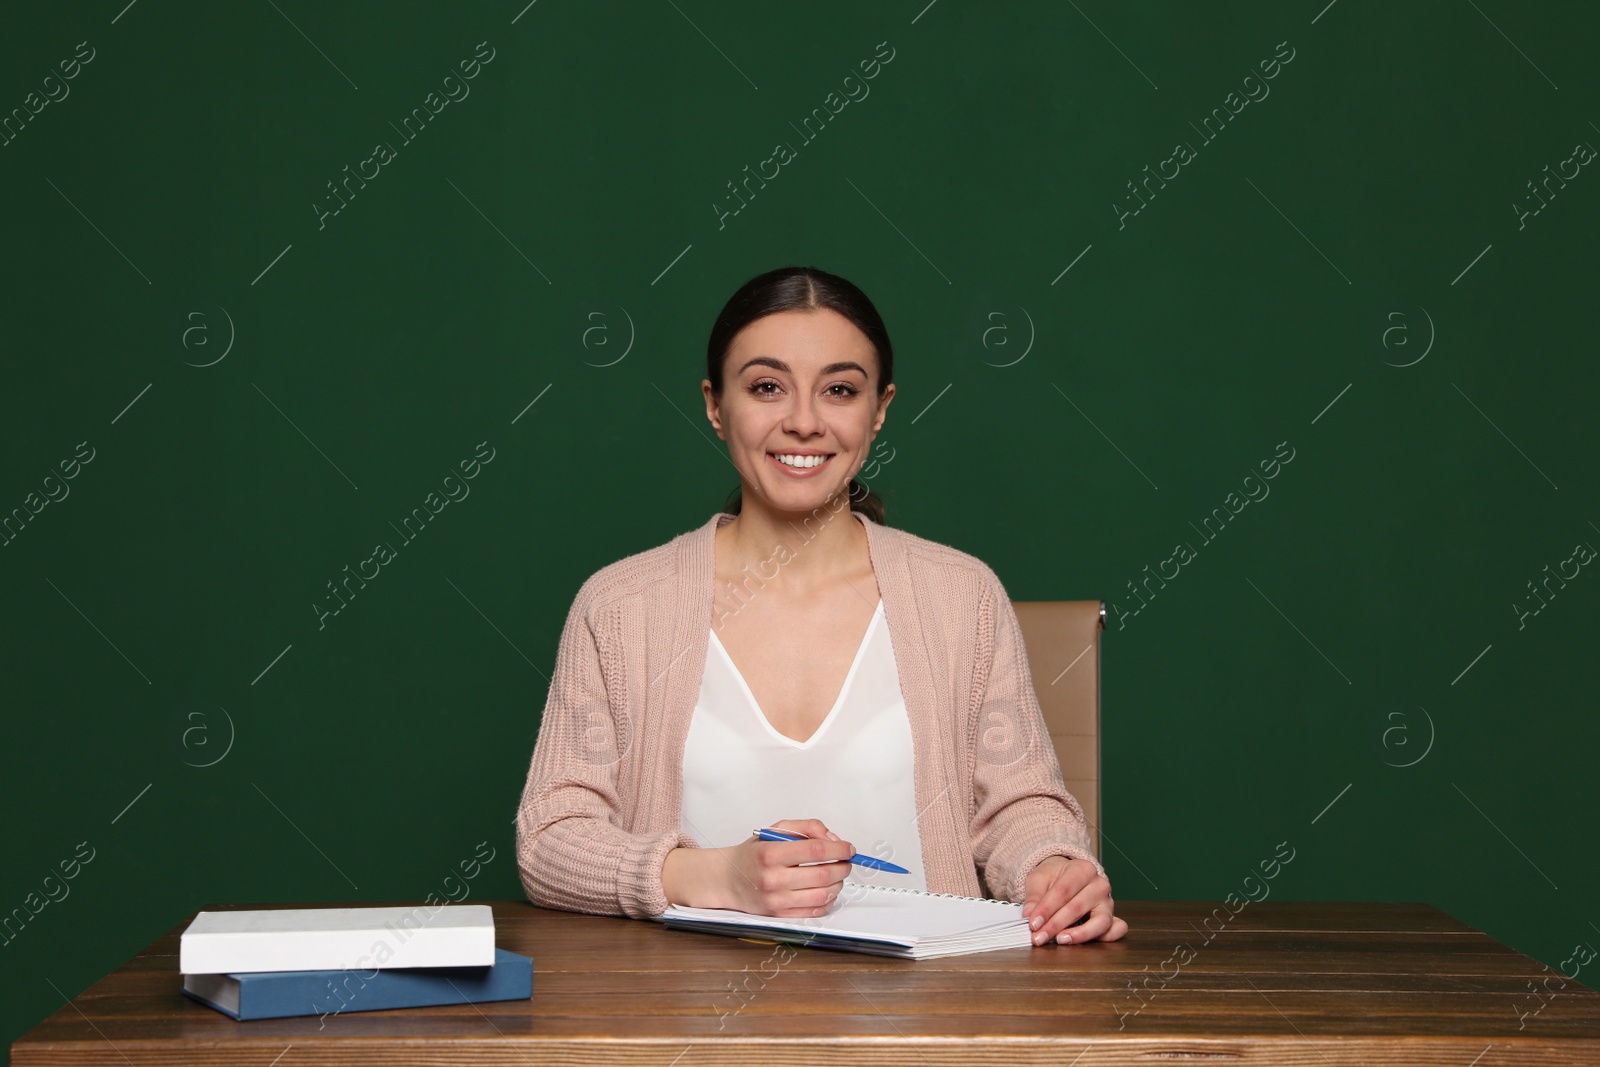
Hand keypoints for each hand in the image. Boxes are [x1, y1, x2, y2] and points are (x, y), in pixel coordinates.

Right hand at [662, 819, 854, 917]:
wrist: (725, 880)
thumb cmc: (751, 855)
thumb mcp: (774, 831)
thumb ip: (805, 828)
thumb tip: (832, 838)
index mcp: (771, 853)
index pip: (816, 851)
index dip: (839, 849)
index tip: (848, 848)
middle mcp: (773, 878)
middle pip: (823, 874)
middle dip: (843, 867)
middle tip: (846, 861)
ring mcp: (776, 900)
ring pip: (822, 895)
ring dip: (838, 884)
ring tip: (836, 874)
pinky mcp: (779, 915)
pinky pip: (814, 911)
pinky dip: (828, 900)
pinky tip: (826, 889)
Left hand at [1021, 856, 1128, 945]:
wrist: (1067, 875)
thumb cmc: (1054, 876)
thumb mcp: (1039, 878)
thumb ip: (1034, 896)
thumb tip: (1029, 914)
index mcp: (1082, 869)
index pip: (1063, 891)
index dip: (1046, 909)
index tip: (1033, 923)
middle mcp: (1099, 885)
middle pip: (1077, 907)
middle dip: (1055, 925)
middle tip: (1038, 937)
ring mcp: (1108, 902)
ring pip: (1100, 921)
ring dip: (1080, 934)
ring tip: (1060, 940)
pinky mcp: (1112, 918)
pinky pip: (1116, 929)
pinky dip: (1105, 938)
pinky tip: (1087, 943)